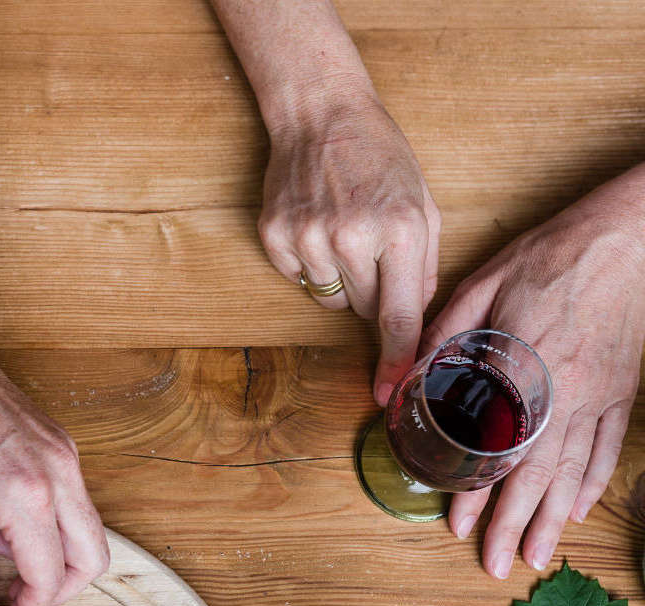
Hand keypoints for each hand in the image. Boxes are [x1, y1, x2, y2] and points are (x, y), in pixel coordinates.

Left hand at [0, 326, 109, 605]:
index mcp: (24, 494)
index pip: (48, 576)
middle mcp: (57, 473)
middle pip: (93, 557)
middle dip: (61, 590)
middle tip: (17, 598)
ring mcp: (63, 453)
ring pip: (88, 527)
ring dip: (52, 554)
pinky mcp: (58, 440)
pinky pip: (71, 497)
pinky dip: (47, 521)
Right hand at [258, 92, 440, 403]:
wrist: (322, 115)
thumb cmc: (380, 157)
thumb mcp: (423, 204)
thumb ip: (425, 264)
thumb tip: (414, 318)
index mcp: (401, 230)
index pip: (400, 315)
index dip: (397, 360)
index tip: (390, 394)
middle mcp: (352, 237)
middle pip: (363, 310)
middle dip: (373, 292)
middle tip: (371, 248)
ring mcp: (308, 237)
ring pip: (329, 298)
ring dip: (339, 277)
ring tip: (342, 230)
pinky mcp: (275, 235)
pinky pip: (297, 279)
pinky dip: (308, 263)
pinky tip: (315, 226)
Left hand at [412, 177, 644, 577]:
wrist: (625, 235)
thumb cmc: (548, 257)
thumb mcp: (480, 289)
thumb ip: (436, 339)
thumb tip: (390, 384)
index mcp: (525, 375)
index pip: (497, 454)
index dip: (476, 494)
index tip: (456, 527)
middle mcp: (566, 397)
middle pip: (538, 477)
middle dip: (514, 527)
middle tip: (495, 568)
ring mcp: (599, 396)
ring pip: (574, 471)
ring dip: (553, 518)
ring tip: (536, 557)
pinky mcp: (621, 389)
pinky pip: (608, 447)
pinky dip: (593, 481)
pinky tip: (579, 507)